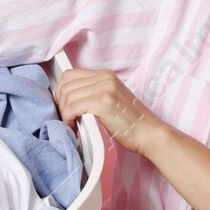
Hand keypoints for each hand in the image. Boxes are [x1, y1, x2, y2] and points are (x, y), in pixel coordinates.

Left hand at [52, 68, 167, 155]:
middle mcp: (105, 78)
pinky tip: (75, 127)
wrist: (149, 133)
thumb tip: (67, 97)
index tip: (64, 107)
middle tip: (66, 118)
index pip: (71, 75)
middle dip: (61, 103)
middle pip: (66, 84)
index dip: (62, 92)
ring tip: (72, 125)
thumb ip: (93, 92)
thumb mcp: (112, 99)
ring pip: (67, 96)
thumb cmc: (131, 122)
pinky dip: (68, 119)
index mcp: (106, 75)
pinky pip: (72, 107)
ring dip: (64, 113)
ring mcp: (104, 88)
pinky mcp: (103, 102)